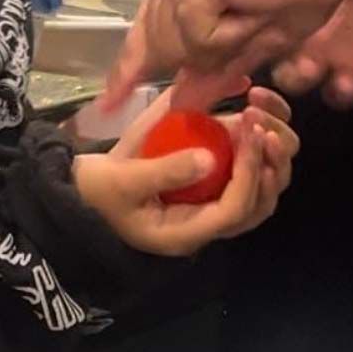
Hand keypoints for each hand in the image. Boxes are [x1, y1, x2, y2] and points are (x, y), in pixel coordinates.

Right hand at [73, 81, 299, 255]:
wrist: (83, 191)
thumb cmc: (99, 190)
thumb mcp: (123, 179)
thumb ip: (165, 170)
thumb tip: (210, 157)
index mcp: (187, 231)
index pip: (235, 209)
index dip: (248, 171)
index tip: (249, 131)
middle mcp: (206, 225)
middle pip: (259, 206)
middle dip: (269, 167)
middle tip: (264, 128)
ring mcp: (209, 207)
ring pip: (259, 193)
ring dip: (267, 160)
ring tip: (260, 123)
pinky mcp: (208, 188)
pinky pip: (243, 176)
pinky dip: (251, 152)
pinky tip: (246, 120)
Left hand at [102, 0, 352, 109]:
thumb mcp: (256, 37)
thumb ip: (216, 66)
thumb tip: (184, 101)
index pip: (147, 29)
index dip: (130, 69)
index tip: (108, 101)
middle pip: (159, 42)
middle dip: (196, 60)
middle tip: (248, 29)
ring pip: (180, 46)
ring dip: (225, 44)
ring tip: (259, 9)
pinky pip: (200, 38)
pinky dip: (232, 35)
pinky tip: (254, 6)